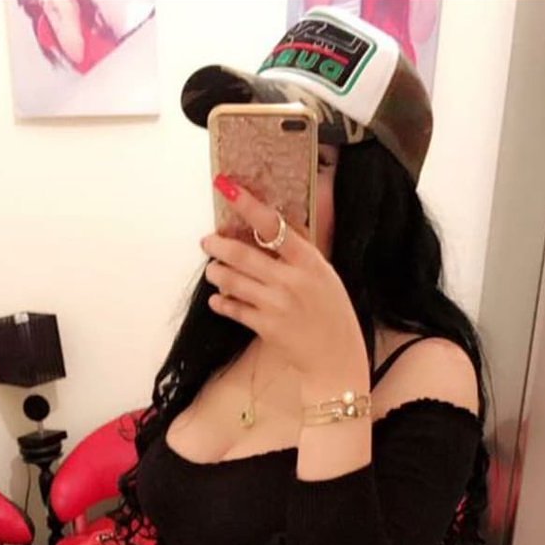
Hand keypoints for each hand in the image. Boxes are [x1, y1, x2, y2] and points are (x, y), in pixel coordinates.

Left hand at [201, 177, 368, 392]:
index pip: (273, 225)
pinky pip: (235, 309)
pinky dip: (221, 302)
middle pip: (243, 254)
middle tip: (207, 242)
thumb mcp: (324, 276)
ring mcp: (278, 305)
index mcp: (310, 261)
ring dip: (217, 273)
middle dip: (218, 245)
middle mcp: (292, 280)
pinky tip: (217, 299)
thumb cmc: (332, 314)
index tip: (227, 187)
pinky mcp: (267, 328)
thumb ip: (299, 254)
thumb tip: (271, 227)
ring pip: (233, 281)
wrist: (337, 358)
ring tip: (213, 271)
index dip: (247, 205)